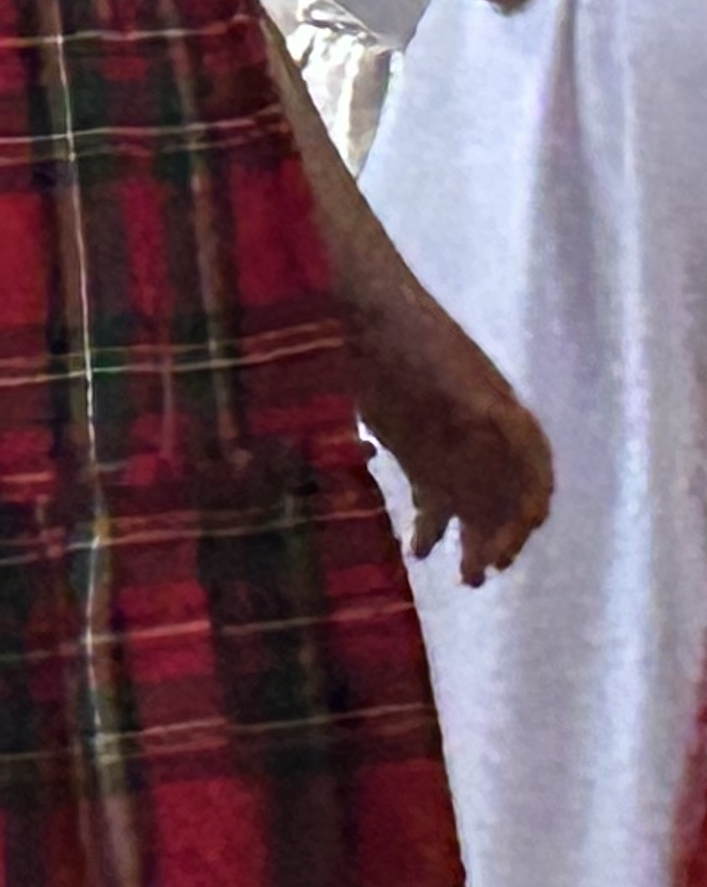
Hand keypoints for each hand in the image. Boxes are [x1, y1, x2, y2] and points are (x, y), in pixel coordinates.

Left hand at [347, 290, 553, 584]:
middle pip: (502, 494)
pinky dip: (428, 526)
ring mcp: (446, 441)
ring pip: (469, 502)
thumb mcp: (450, 376)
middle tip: (481, 574)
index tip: (509, 545)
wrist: (353, 309)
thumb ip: (483, 419)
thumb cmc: (404, 338)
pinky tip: (416, 550)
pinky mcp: (410, 449)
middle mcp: (480, 431)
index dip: (525, 512)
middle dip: (498, 537)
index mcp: (500, 411)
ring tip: (466, 578)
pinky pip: (430, 496)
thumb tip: (509, 448)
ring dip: (470, 540)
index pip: (533, 471)